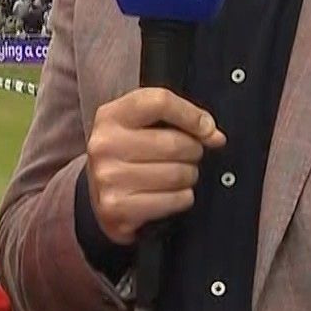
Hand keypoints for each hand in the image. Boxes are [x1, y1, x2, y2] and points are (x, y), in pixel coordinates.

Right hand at [86, 88, 225, 244]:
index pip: (160, 102)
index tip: (207, 129)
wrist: (95, 197)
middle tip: (188, 157)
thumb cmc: (127, 155)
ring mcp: (109, 178)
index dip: (192, 115)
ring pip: (178, 174)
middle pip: (175, 143)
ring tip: (178, 176)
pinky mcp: (117, 208)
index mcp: (110, 116)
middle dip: (193, 152)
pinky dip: (182, 198)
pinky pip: (175, 200)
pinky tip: (170, 194)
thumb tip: (215, 136)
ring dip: (189, 177)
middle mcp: (105, 144)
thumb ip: (177, 119)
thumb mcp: (140, 125)